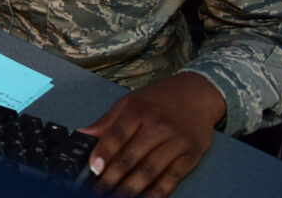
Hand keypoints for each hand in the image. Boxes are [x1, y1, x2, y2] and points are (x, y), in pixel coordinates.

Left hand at [79, 71, 224, 197]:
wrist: (199, 93)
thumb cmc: (161, 98)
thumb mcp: (130, 101)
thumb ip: (106, 121)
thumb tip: (82, 134)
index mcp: (139, 111)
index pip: (117, 135)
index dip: (103, 153)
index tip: (94, 168)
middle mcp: (158, 126)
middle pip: (131, 157)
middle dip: (112, 178)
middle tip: (99, 190)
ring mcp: (176, 142)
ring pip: (149, 171)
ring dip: (131, 189)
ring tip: (116, 197)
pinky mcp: (190, 156)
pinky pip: (171, 178)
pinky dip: (156, 192)